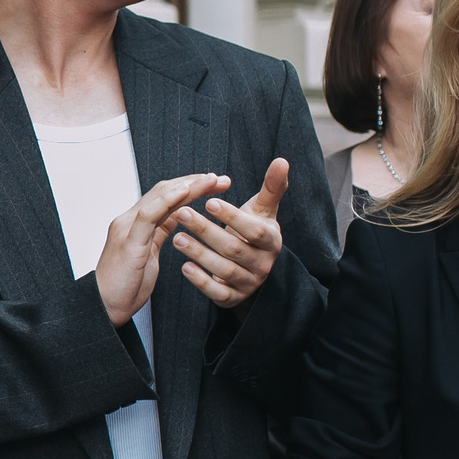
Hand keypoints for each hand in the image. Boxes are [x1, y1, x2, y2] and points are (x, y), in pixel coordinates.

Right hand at [96, 173, 229, 325]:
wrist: (103, 306)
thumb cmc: (125, 285)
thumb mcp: (149, 254)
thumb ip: (159, 233)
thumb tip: (176, 218)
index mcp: (135, 224)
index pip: (164, 196)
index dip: (190, 187)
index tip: (215, 184)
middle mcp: (129, 220)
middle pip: (164, 191)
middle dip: (194, 182)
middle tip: (221, 179)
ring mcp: (127, 228)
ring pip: (159, 197)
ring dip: (188, 186)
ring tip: (211, 180)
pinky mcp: (128, 241)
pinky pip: (148, 215)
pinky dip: (167, 200)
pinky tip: (185, 192)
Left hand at [170, 158, 289, 309]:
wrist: (254, 268)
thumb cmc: (253, 232)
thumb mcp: (263, 210)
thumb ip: (272, 187)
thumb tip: (282, 160)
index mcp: (271, 240)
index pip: (254, 230)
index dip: (232, 216)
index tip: (209, 201)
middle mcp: (263, 263)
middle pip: (234, 248)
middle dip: (206, 230)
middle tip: (182, 214)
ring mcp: (249, 283)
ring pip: (223, 270)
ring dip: (199, 253)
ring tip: (177, 238)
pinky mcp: (233, 297)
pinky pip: (217, 293)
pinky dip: (200, 281)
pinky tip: (184, 267)